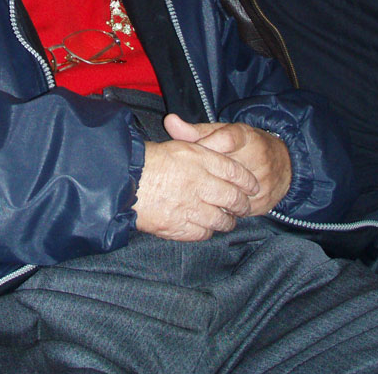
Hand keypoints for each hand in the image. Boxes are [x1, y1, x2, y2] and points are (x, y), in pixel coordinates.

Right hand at [134, 139, 259, 240]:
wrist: (124, 180)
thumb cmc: (149, 160)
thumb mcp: (178, 145)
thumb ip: (202, 149)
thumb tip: (223, 154)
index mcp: (200, 160)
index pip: (235, 173)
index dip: (247, 181)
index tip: (253, 186)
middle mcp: (200, 184)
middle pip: (233, 199)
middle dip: (242, 205)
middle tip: (244, 206)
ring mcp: (191, 207)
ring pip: (221, 220)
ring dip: (227, 221)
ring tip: (228, 220)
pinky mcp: (179, 226)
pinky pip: (203, 233)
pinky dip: (208, 231)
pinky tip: (207, 227)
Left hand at [164, 114, 291, 215]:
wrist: (283, 164)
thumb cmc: (244, 146)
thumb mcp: (222, 132)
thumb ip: (195, 131)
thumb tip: (169, 121)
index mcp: (246, 137)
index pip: (226, 139)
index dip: (206, 146)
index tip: (191, 153)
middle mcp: (257, 159)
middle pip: (226, 169)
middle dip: (204, 176)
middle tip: (187, 180)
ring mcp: (262, 182)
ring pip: (230, 194)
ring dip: (212, 195)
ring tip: (196, 194)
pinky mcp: (263, 202)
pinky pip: (238, 211)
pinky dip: (222, 210)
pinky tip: (209, 208)